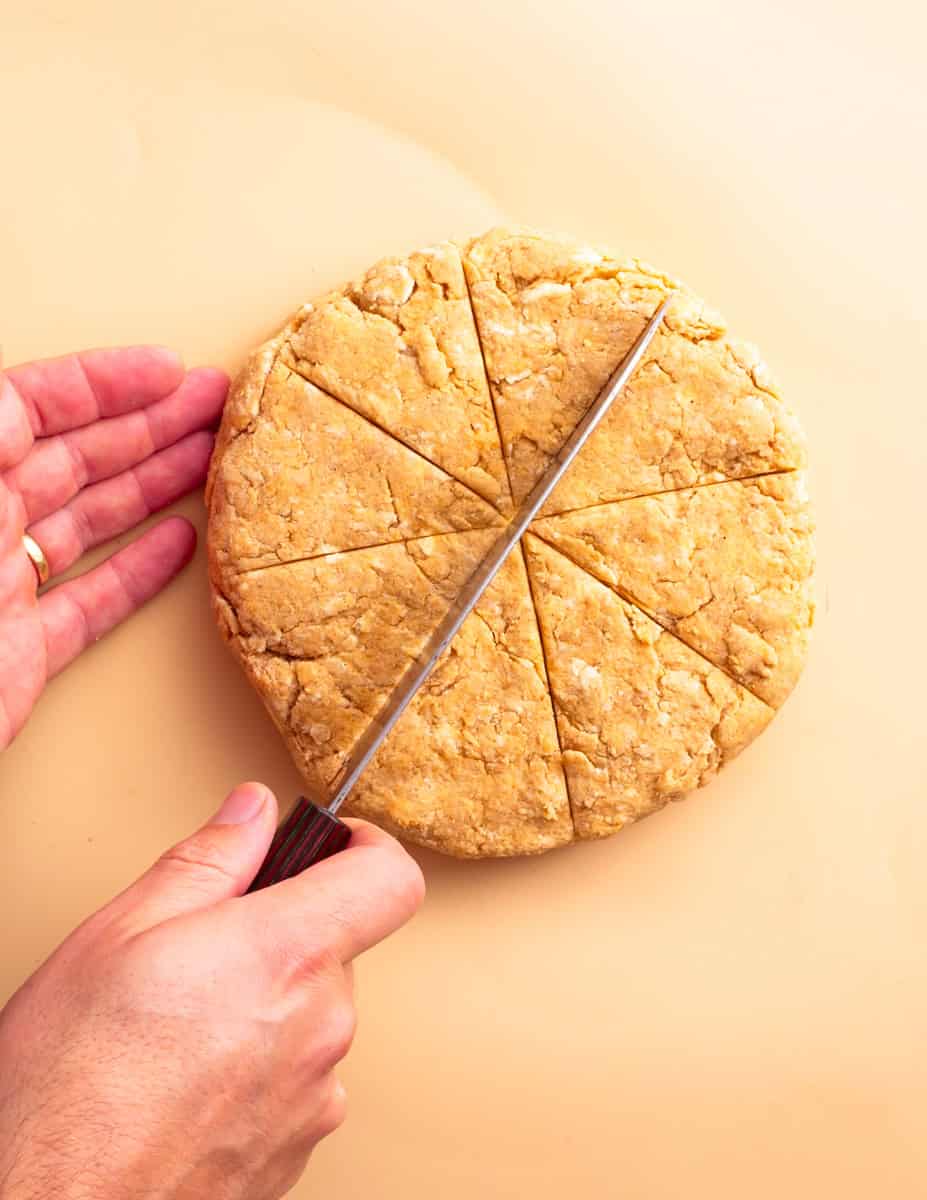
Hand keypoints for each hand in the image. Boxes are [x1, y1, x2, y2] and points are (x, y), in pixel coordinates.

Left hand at [0, 346, 227, 748]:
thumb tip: (9, 405)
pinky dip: (138, 571)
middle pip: (72, 458)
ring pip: (89, 522)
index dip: (101, 383)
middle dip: (150, 425)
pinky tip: (178, 541)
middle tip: (212, 403)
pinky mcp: (21, 652)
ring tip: (211, 460)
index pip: (28, 408)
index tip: (167, 370)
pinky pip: (89, 602)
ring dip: (156, 486)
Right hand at [0, 783, 424, 1198]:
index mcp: (285, 957)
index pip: (390, 880)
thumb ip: (208, 861)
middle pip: (335, 949)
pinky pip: (297, 1081)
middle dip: (281, 935)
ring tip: (178, 1028)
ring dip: (265, 1006)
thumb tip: (252, 814)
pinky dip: (257, 1067)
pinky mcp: (297, 1152)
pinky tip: (187, 1081)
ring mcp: (313, 1098)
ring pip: (312, 1017)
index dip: (366, 847)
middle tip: (202, 950)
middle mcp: (319, 1028)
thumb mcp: (120, 933)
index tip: (333, 843)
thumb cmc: (67, 1088)